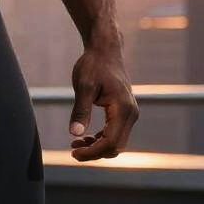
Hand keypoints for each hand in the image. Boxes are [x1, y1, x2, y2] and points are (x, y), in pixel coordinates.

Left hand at [68, 43, 138, 161]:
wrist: (105, 50)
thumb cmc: (93, 65)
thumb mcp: (83, 86)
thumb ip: (81, 110)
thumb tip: (74, 134)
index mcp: (123, 109)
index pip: (110, 142)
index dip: (93, 152)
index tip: (73, 153)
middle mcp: (131, 114)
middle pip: (116, 146)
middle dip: (95, 152)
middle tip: (73, 150)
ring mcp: (130, 113)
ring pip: (117, 142)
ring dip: (98, 147)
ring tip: (75, 144)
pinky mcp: (124, 112)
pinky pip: (116, 133)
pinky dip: (102, 139)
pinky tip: (85, 137)